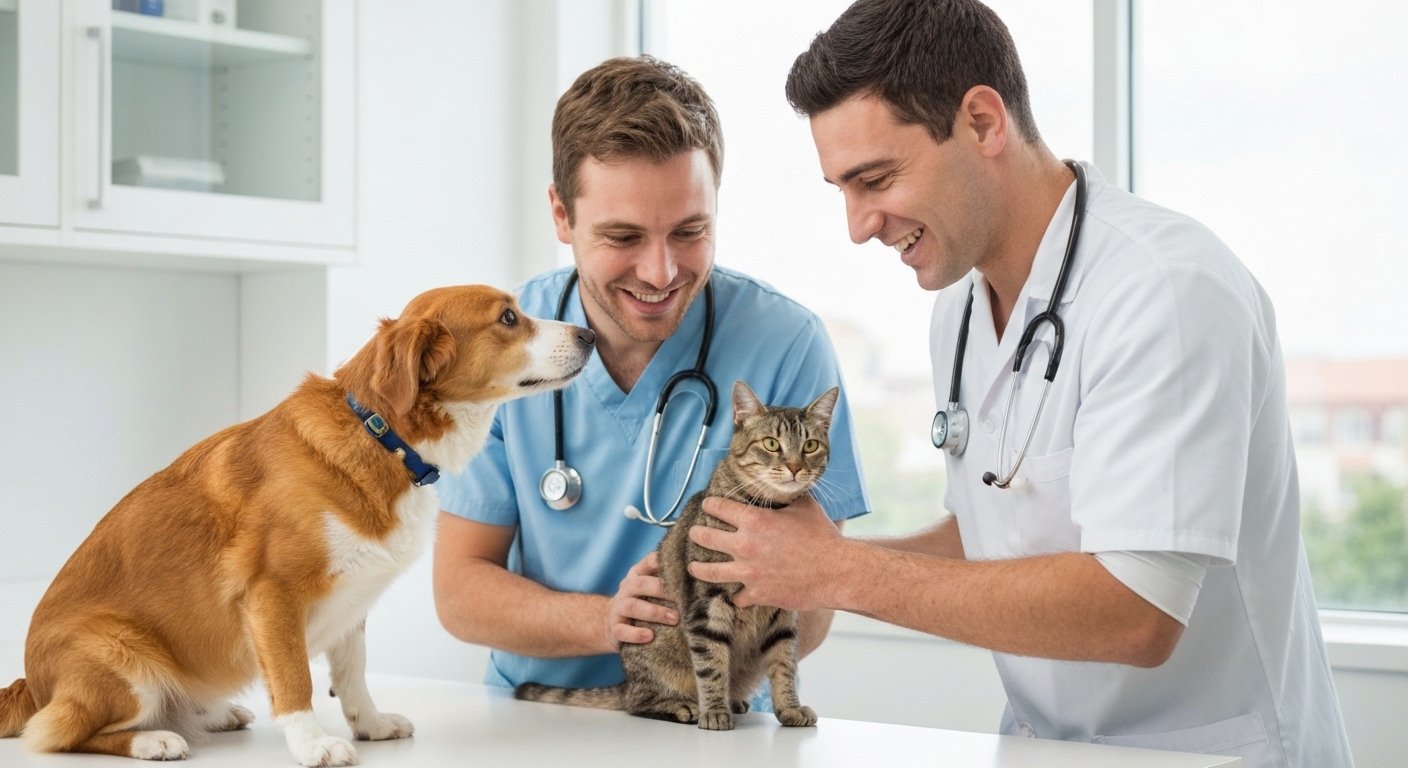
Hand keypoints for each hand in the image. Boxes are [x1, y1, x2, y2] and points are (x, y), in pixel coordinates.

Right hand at [604, 552, 677, 648]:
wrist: (612, 623)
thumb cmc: (643, 603)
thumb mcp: (651, 589)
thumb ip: (669, 581)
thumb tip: (702, 577)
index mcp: (637, 575)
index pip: (649, 562)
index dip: (662, 563)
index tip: (683, 567)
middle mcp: (626, 588)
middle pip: (641, 584)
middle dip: (661, 590)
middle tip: (683, 600)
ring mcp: (618, 608)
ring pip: (633, 606)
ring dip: (654, 612)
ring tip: (674, 619)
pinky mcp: (614, 628)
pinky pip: (622, 630)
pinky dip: (635, 634)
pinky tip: (649, 636)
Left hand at [687, 495, 844, 610]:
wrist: (836, 571)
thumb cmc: (822, 536)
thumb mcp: (804, 506)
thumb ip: (787, 497)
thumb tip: (786, 484)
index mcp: (753, 520)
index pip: (718, 507)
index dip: (710, 504)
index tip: (707, 505)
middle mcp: (744, 545)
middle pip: (705, 537)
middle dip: (697, 533)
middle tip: (694, 533)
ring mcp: (748, 572)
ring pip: (709, 571)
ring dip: (698, 568)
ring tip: (693, 567)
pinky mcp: (757, 594)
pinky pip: (736, 597)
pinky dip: (735, 595)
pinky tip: (734, 594)